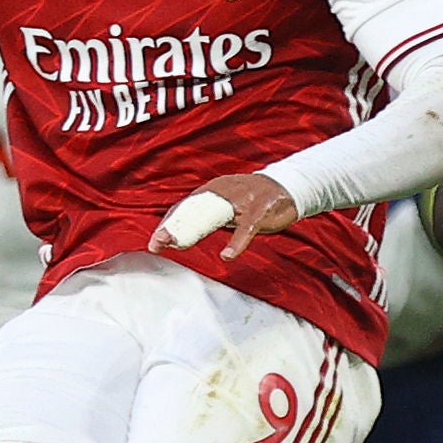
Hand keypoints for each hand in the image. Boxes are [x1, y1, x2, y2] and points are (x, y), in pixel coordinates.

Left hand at [150, 173, 297, 260]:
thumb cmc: (253, 200)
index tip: (155, 241)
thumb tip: (182, 233)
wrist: (287, 187)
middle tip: (157, 243)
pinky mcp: (259, 212)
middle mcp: (222, 192)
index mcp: (212, 190)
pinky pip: (246, 229)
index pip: (185, 208)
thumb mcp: (226, 206)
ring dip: (193, 232)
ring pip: (213, 216)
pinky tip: (227, 256)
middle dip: (172, 228)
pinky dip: (236, 243)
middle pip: (192, 211)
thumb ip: (207, 216)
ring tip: (177, 246)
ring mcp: (241, 201)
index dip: (168, 224)